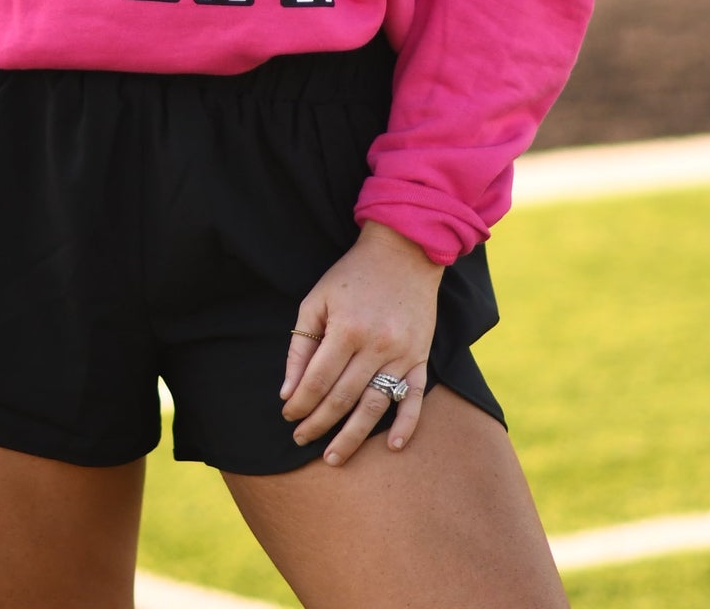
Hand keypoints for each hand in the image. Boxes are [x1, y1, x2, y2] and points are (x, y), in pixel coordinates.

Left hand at [280, 219, 442, 465]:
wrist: (403, 251)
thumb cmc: (352, 275)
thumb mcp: (317, 299)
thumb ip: (301, 345)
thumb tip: (288, 391)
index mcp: (346, 329)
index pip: (317, 380)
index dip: (300, 403)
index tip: (288, 417)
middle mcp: (375, 345)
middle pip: (343, 398)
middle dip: (318, 424)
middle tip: (301, 440)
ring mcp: (402, 354)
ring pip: (375, 406)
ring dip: (353, 436)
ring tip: (333, 457)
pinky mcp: (421, 357)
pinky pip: (415, 398)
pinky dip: (407, 425)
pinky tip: (394, 447)